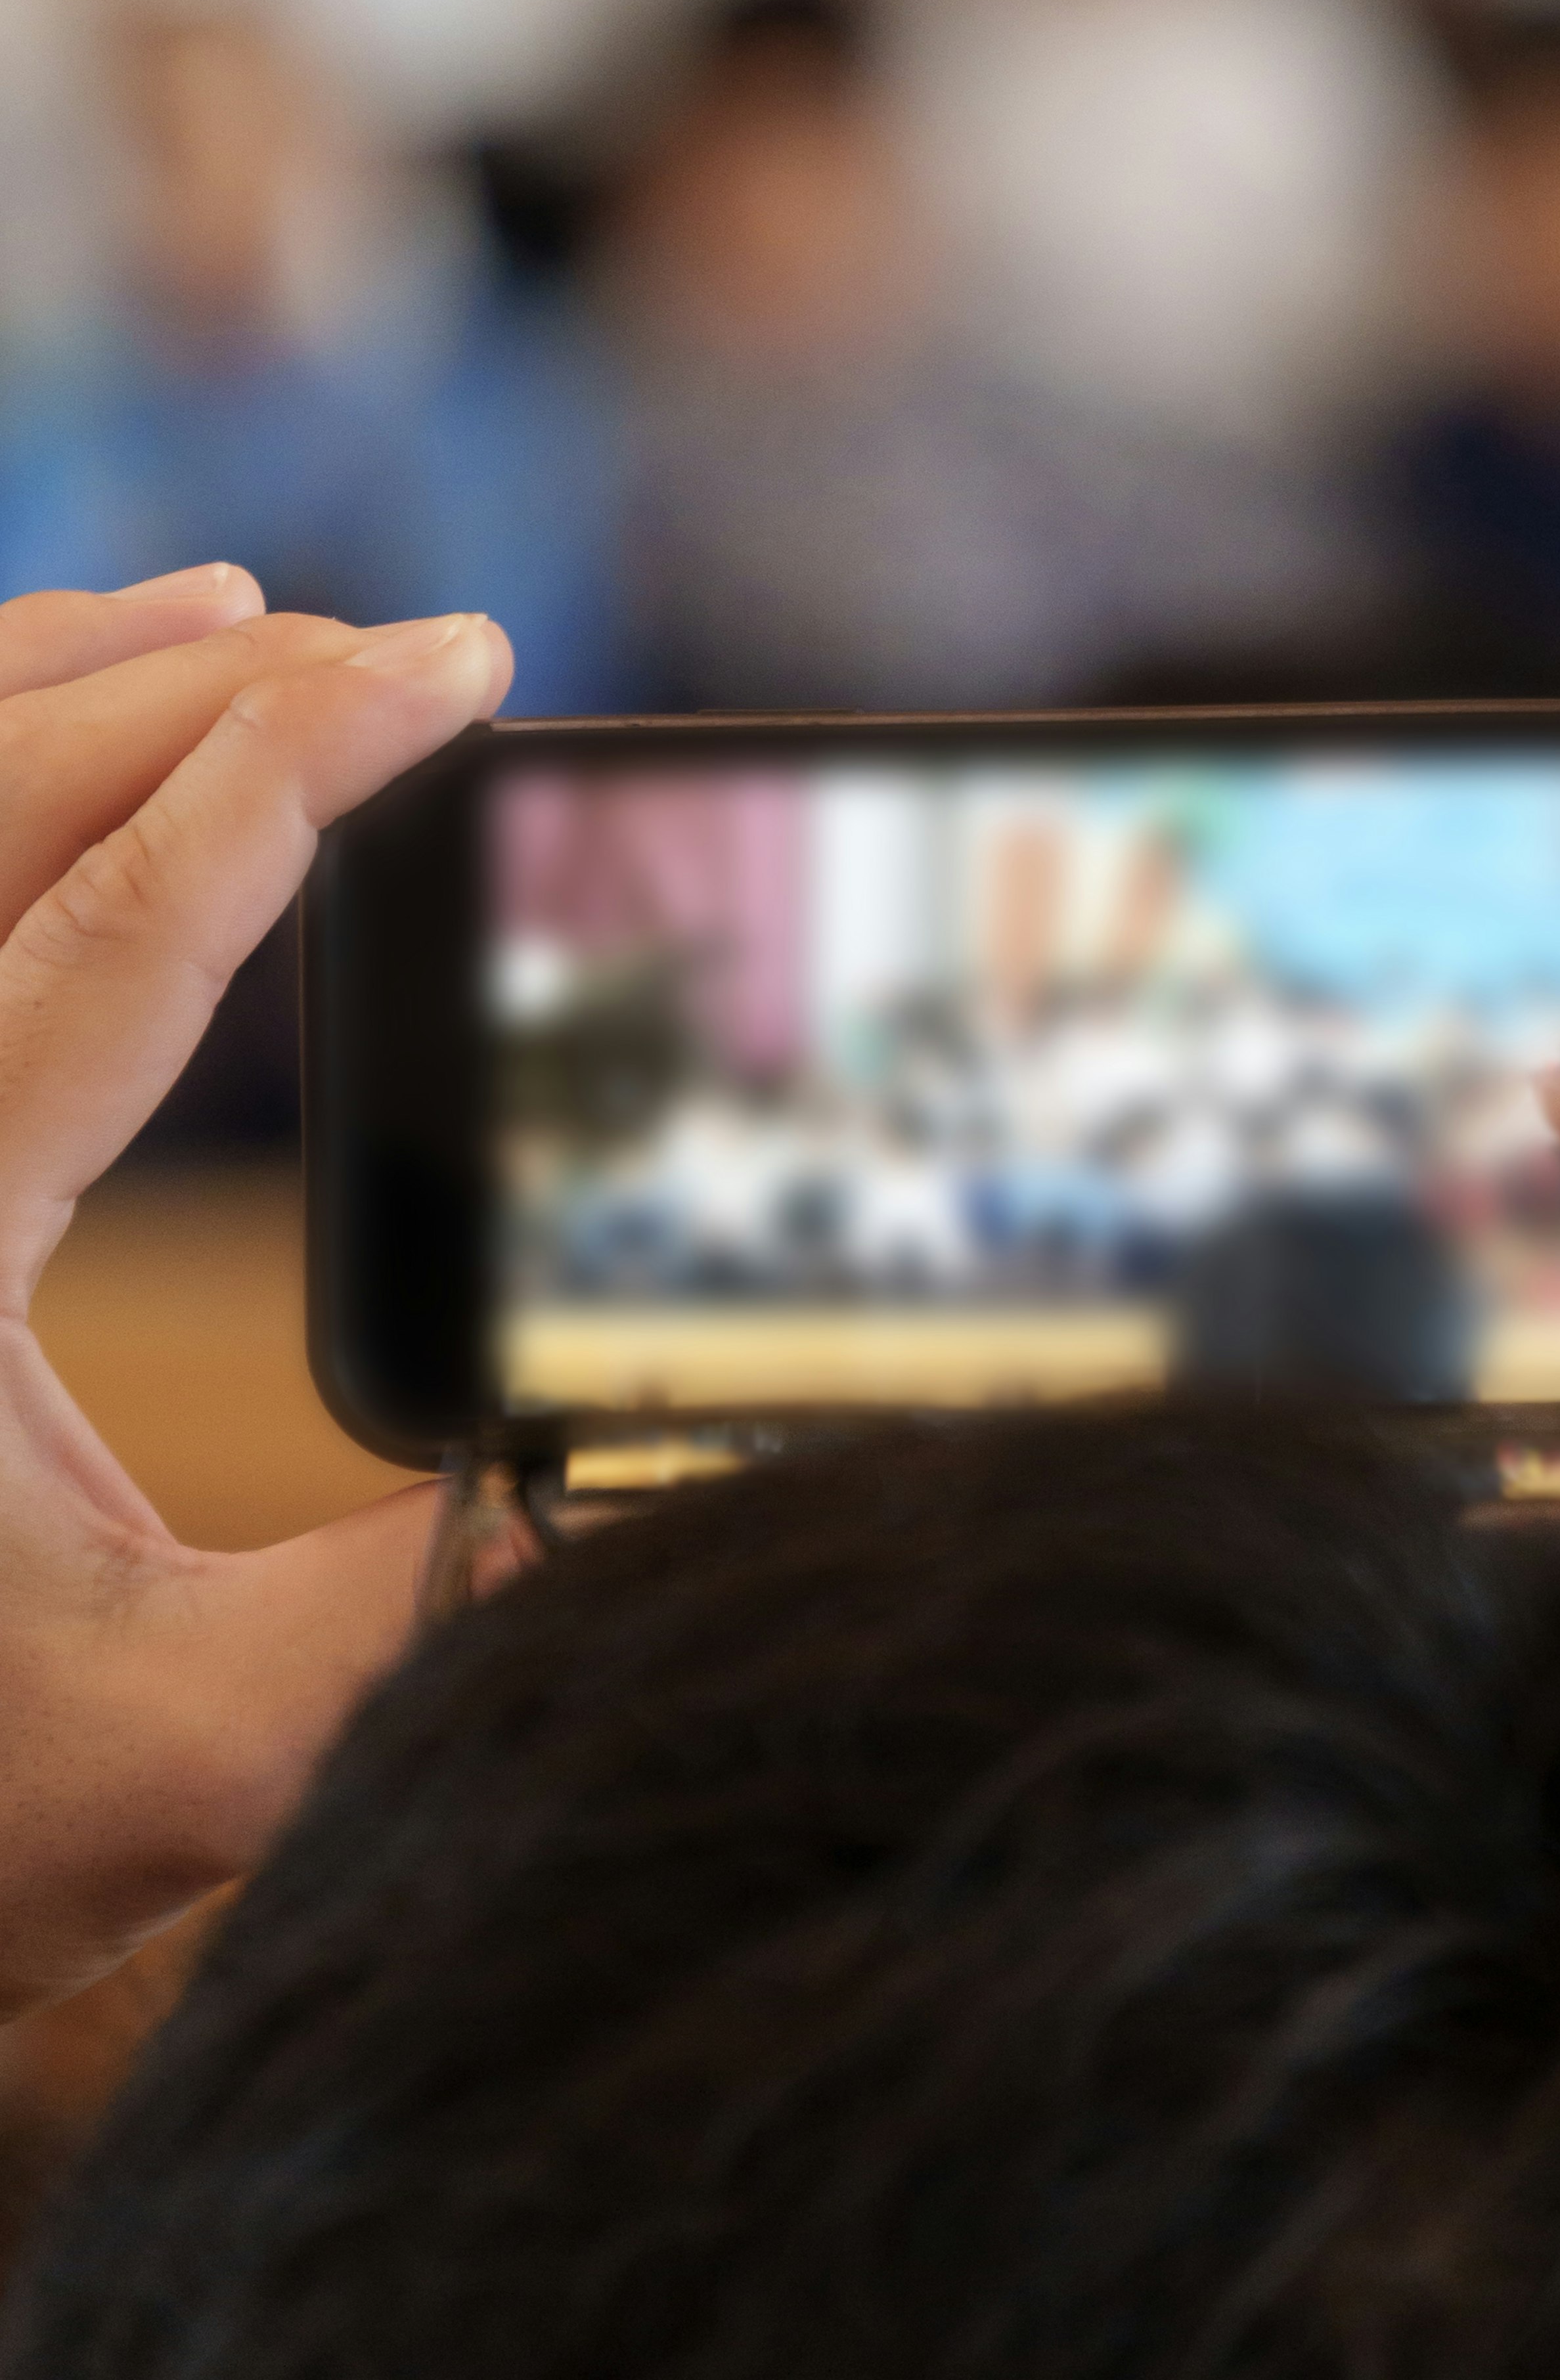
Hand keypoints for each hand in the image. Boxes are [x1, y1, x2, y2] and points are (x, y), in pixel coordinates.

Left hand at [0, 568, 510, 2012]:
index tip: (459, 666)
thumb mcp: (184, 1749)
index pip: (112, 933)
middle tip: (415, 658)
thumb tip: (666, 1481)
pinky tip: (80, 715)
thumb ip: (419, 1615)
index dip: (300, 769)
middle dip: (211, 692)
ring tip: (258, 630)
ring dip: (72, 692)